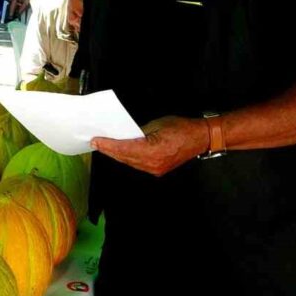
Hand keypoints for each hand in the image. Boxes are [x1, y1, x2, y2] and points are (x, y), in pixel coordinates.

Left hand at [91, 115, 209, 176]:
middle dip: (109, 150)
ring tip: (104, 147)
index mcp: (152, 151)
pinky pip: (137, 164)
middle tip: (95, 143)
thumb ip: (139, 132)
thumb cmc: (181, 128)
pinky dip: (127, 157)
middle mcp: (152, 164)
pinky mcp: (157, 170)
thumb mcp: (156, 125)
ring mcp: (155, 169)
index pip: (124, 149)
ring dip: (117, 155)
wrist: (200, 138)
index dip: (108, 145)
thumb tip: (124, 135)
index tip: (96, 141)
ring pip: (130, 162)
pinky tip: (120, 152)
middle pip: (124, 158)